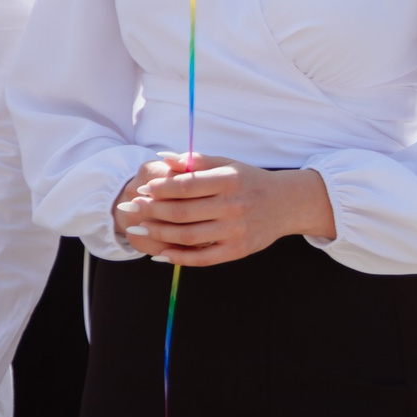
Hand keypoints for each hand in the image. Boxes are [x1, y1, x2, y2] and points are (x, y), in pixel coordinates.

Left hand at [115, 153, 334, 265]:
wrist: (286, 204)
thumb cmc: (250, 181)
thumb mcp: (228, 165)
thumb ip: (196, 161)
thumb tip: (163, 158)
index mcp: (230, 181)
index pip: (186, 185)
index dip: (160, 188)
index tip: (142, 188)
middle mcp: (234, 206)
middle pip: (182, 212)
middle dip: (151, 211)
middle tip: (131, 209)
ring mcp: (236, 231)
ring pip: (187, 236)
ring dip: (158, 233)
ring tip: (139, 228)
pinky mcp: (238, 250)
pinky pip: (202, 258)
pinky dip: (178, 257)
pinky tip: (160, 253)